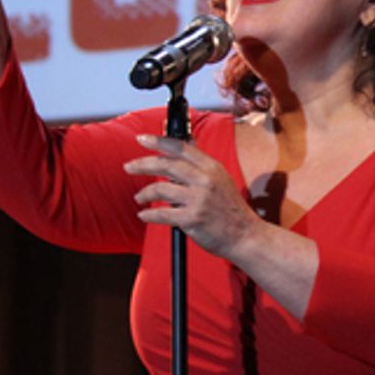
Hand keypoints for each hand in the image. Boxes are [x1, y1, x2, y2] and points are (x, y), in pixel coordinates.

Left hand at [123, 134, 263, 258]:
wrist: (245, 235)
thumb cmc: (230, 208)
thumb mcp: (220, 178)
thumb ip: (200, 163)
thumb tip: (185, 141)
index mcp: (211, 167)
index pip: (180, 148)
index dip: (158, 142)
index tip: (141, 139)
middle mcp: (205, 180)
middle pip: (166, 165)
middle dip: (142, 164)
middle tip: (128, 167)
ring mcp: (199, 200)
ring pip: (160, 189)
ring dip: (144, 193)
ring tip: (139, 197)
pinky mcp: (192, 219)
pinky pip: (162, 214)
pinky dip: (149, 214)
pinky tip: (143, 214)